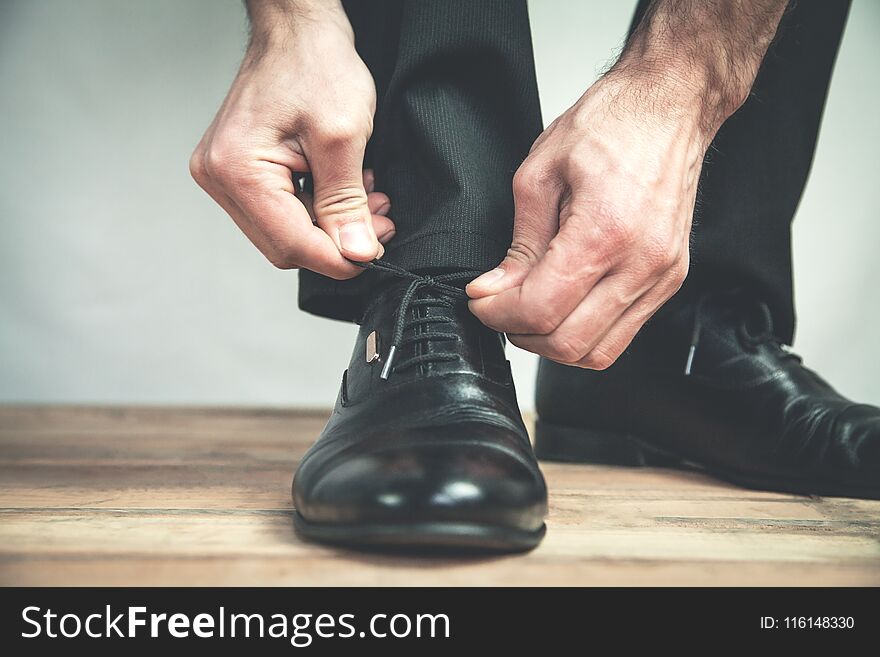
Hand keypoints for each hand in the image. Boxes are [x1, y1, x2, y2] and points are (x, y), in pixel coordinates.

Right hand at [190, 1, 393, 278]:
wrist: (297, 29)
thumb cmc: (314, 64)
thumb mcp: (342, 137)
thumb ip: (347, 203)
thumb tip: (356, 254)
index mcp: (237, 169)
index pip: (292, 244)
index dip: (339, 258)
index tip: (375, 252)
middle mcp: (219, 177)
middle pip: (285, 246)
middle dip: (337, 241)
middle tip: (378, 220)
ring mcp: (224, 175)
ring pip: (285, 233)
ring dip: (330, 225)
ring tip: (366, 197)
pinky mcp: (238, 172)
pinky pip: (280, 212)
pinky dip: (316, 209)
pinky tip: (342, 189)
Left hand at [467, 74, 709, 367]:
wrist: (670, 106)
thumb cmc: (613, 124)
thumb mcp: (541, 173)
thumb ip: (519, 243)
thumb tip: (494, 289)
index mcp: (605, 231)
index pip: (541, 308)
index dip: (498, 314)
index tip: (480, 300)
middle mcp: (641, 262)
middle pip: (569, 343)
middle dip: (520, 334)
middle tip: (498, 308)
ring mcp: (662, 276)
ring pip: (598, 352)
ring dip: (553, 342)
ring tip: (530, 310)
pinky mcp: (670, 280)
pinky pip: (622, 335)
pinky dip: (585, 333)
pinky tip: (565, 305)